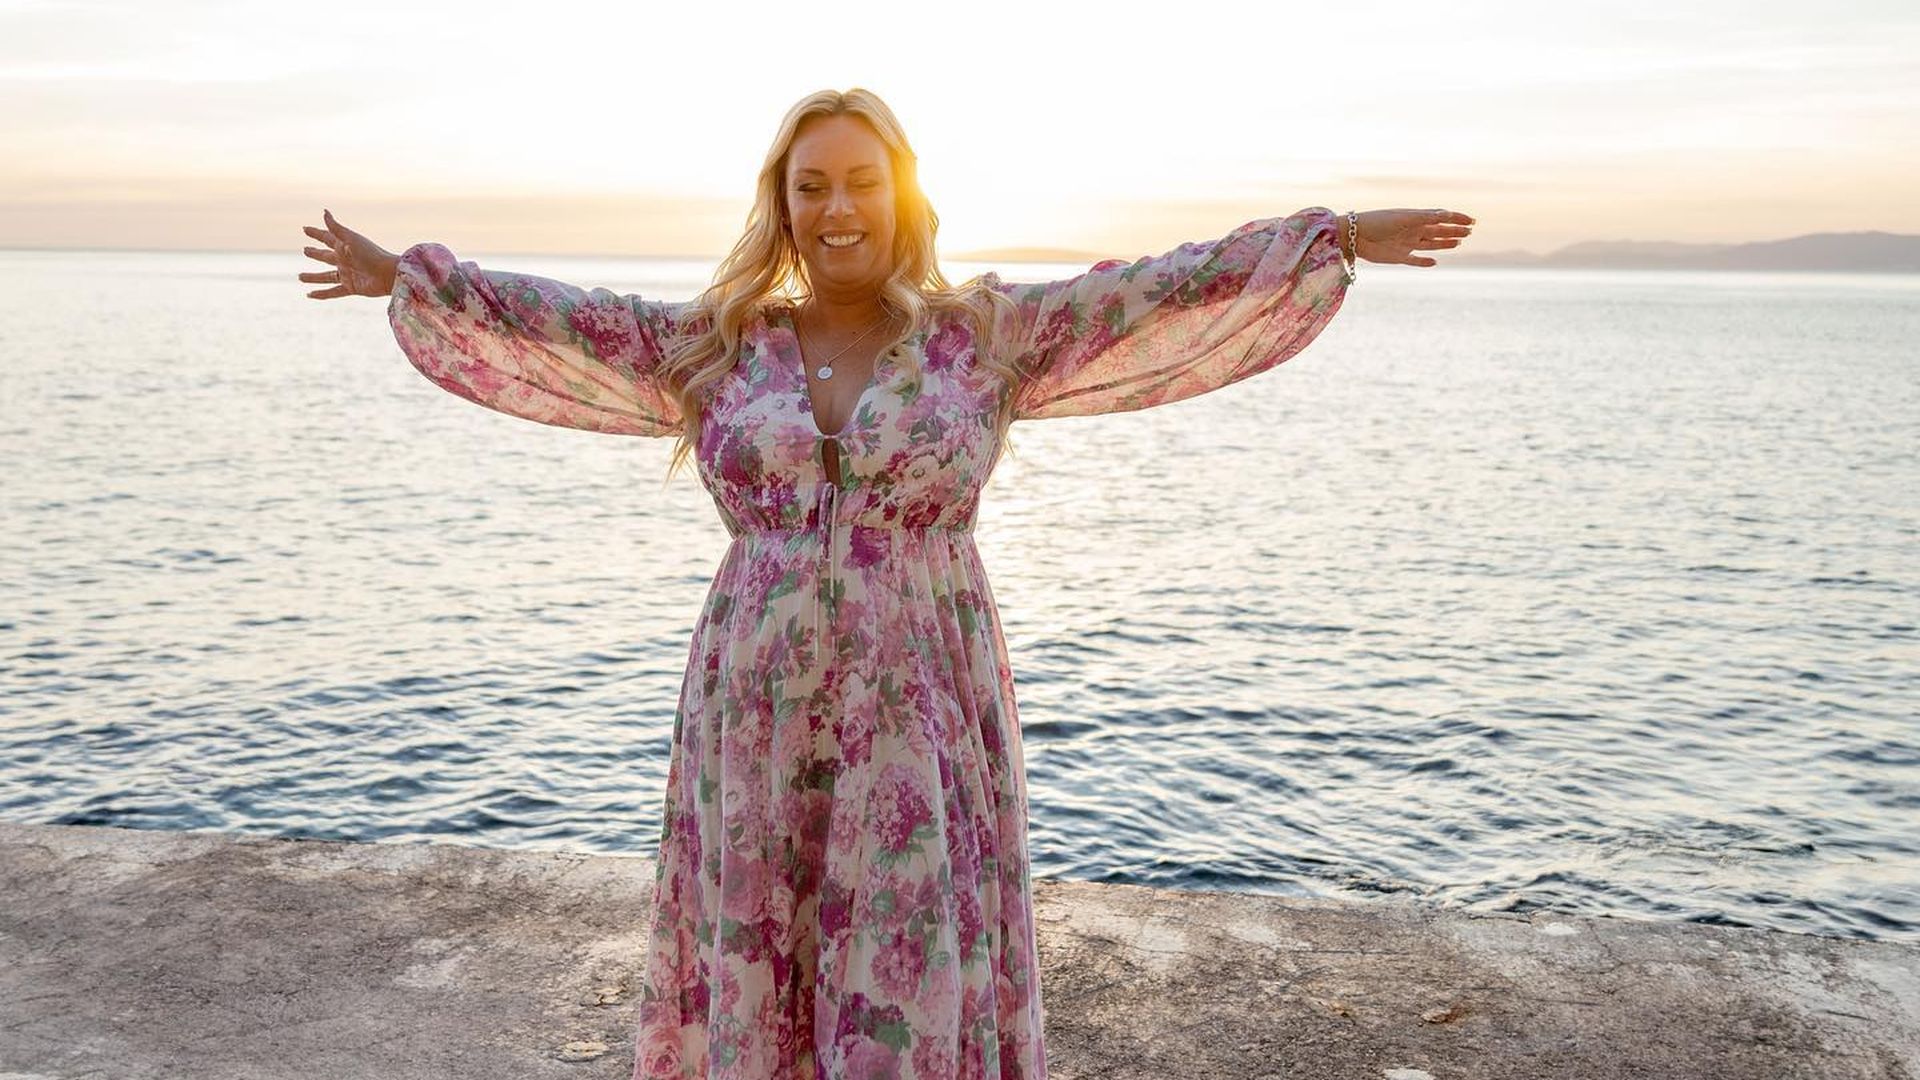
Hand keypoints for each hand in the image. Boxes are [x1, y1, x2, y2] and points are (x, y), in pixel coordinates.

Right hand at [300, 208, 400, 298]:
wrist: (388, 274)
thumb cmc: (371, 254)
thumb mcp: (351, 239)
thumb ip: (336, 228)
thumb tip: (324, 212)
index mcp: (344, 246)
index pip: (327, 237)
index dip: (316, 233)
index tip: (304, 229)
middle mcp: (344, 260)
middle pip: (325, 256)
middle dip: (315, 253)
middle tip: (304, 250)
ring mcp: (347, 274)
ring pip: (325, 276)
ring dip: (313, 277)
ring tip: (300, 277)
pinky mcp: (351, 287)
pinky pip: (333, 292)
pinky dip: (321, 294)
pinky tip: (310, 295)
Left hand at [1347, 208, 1474, 267]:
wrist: (1354, 236)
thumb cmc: (1378, 222)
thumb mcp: (1404, 218)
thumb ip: (1425, 217)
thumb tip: (1447, 213)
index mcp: (1415, 218)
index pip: (1440, 217)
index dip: (1456, 218)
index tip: (1471, 221)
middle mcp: (1413, 231)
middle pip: (1438, 231)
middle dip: (1454, 231)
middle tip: (1469, 232)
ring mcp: (1406, 244)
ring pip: (1430, 244)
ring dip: (1445, 244)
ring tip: (1459, 243)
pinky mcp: (1399, 257)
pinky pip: (1415, 260)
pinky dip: (1424, 262)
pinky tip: (1434, 262)